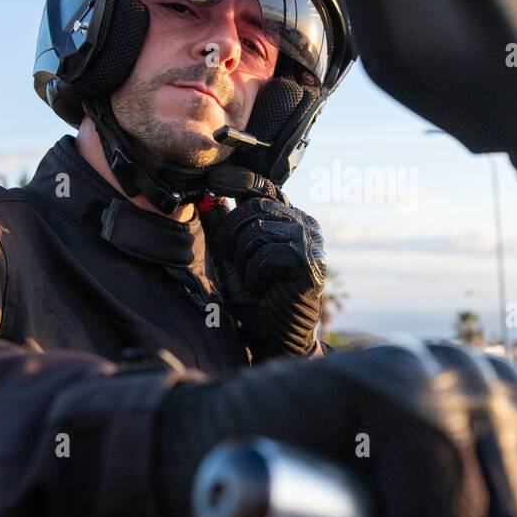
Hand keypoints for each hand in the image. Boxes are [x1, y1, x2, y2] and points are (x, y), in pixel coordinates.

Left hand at [203, 164, 326, 361]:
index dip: (238, 180)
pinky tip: (263, 288)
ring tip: (253, 281)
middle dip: (231, 234)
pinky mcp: (308, 260)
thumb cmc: (254, 299)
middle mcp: (303, 224)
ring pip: (258, 229)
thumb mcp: (229, 259)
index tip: (213, 179)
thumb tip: (207, 197)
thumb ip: (221, 228)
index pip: (263, 187)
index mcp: (288, 219)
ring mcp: (309, 240)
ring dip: (243, 259)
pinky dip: (254, 274)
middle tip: (233, 262)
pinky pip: (266, 253)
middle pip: (254, 207)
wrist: (274, 337)